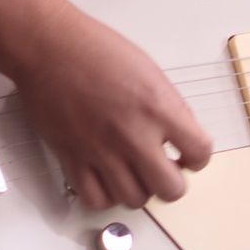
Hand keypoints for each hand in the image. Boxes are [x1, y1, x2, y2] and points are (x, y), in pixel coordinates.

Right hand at [6, 10, 213, 210]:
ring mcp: (102, 151)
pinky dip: (106, 196)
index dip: (197, 157)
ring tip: (135, 172)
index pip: (199, 152)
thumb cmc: (95, 49)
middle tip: (164, 168)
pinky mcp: (73, 160)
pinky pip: (96, 200)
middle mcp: (133, 134)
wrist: (50, 49)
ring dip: (140, 189)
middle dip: (172, 182)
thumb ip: (169, 106)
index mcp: (158, 106)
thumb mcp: (149, 70)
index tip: (188, 154)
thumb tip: (182, 133)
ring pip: (135, 200)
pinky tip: (108, 179)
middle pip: (171, 189)